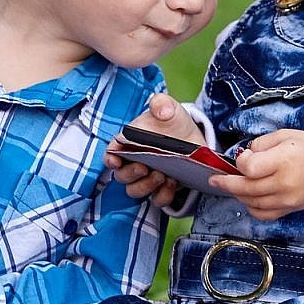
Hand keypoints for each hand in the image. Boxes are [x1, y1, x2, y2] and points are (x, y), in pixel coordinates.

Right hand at [106, 92, 203, 208]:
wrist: (193, 137)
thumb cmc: (173, 121)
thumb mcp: (169, 107)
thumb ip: (161, 103)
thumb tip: (162, 111)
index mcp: (128, 144)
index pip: (111, 154)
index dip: (110, 159)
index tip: (115, 161)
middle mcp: (134, 163)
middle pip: (121, 177)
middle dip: (130, 174)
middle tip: (144, 167)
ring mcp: (147, 177)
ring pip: (135, 191)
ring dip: (146, 186)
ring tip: (162, 175)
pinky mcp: (162, 188)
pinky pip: (157, 200)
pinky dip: (163, 195)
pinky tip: (172, 183)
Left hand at [208, 129, 303, 220]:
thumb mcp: (288, 135)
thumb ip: (262, 143)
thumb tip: (245, 154)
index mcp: (284, 160)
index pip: (249, 168)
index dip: (240, 162)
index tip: (243, 156)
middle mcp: (283, 183)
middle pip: (245, 187)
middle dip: (226, 182)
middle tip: (214, 178)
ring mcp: (286, 199)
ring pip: (251, 202)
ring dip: (236, 194)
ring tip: (229, 185)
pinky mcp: (289, 209)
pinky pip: (263, 214)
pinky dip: (250, 207)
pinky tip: (246, 198)